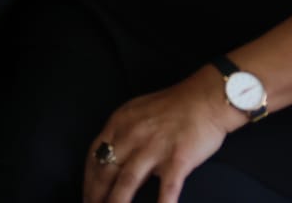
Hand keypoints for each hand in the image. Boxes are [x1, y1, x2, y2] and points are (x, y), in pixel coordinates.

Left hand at [84, 68, 238, 202]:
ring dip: (116, 202)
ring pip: (127, 182)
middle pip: (106, 172)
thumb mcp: (136, 111)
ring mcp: (154, 149)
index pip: (95, 156)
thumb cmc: (173, 106)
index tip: (86, 195)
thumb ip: (123, 133)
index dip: (88, 180)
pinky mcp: (177, 160)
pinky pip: (166, 188)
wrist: (205, 99)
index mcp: (119, 124)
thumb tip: (112, 154)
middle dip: (96, 195)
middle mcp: (131, 136)